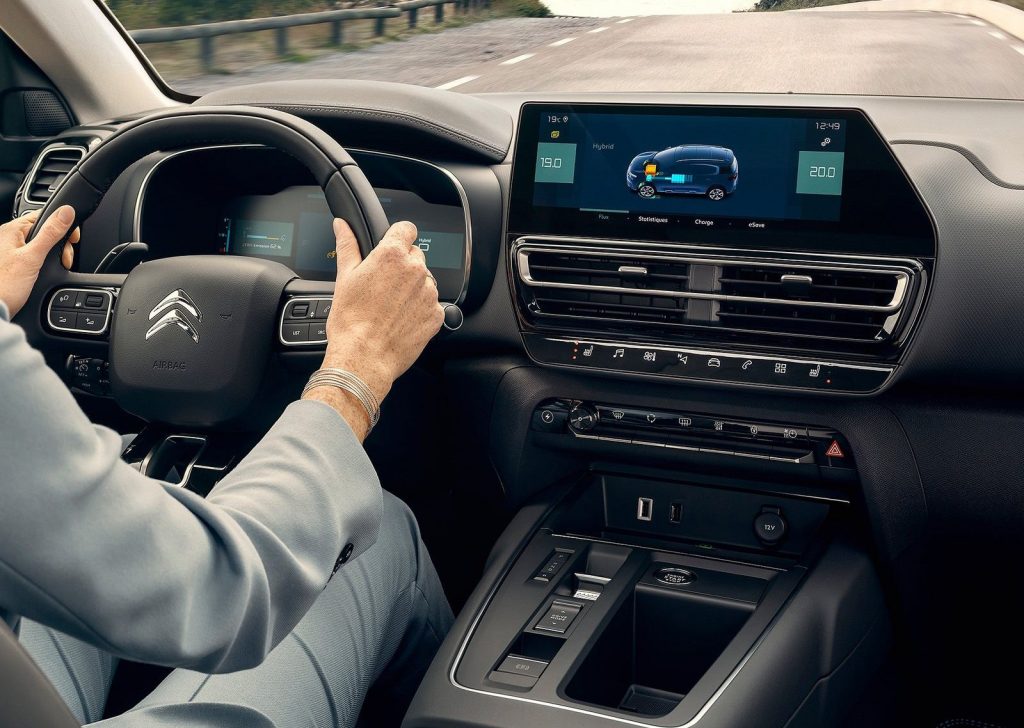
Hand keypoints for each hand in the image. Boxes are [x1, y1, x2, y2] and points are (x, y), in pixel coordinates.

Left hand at [0, 206, 79, 317]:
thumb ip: (51, 233)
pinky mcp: (13, 264)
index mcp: (11, 230)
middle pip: (44, 230)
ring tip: (58, 266)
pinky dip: (44, 262)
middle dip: (60, 244)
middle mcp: (9, 238)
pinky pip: (35, 256)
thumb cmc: (4, 285)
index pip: (44, 216)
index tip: (73, 239)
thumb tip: (66, 212)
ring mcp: (11, 251)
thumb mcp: (33, 257)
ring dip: (54, 254)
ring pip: (41, 244)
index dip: (63, 225)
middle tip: (65, 259)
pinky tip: (46, 271)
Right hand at [302, 219, 443, 437]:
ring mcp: (429, 293)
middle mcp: (416, 270)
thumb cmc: (351, 321)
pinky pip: (431, 304)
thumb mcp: (344, 277)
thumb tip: (342, 226)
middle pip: (415, 256)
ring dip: (412, 288)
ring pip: (424, 281)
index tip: (391, 246)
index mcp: (392, 255)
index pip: (406, 229)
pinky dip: (419, 309)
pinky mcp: (436, 314)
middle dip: (401, 266)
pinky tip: (401, 319)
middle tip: (382, 286)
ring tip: (390, 306)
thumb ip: (347, 245)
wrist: (364, 357)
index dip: (397, 236)